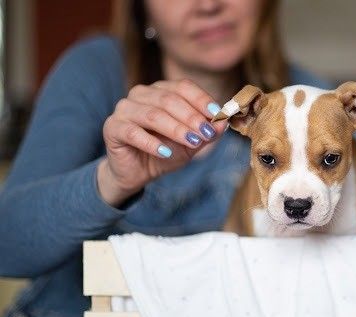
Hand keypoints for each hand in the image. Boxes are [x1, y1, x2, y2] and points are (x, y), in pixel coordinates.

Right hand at [97, 79, 226, 205]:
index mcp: (161, 91)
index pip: (183, 87)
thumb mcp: (191, 144)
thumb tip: (224, 122)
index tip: (217, 114)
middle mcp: (141, 94)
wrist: (138, 172)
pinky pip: (133, 132)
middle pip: (169, 100)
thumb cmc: (165, 152)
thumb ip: (206, 133)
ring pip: (153, 115)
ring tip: (192, 142)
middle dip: (191, 117)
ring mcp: (125, 109)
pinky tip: (165, 152)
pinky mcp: (113, 128)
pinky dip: (151, 143)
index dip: (201, 99)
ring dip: (175, 129)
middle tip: (206, 133)